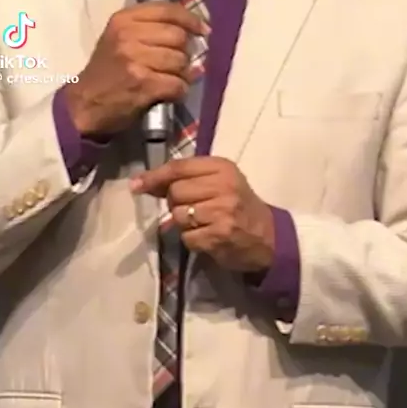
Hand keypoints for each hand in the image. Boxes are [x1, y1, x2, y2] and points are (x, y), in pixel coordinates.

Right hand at [64, 2, 207, 135]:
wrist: (84, 104)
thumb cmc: (106, 71)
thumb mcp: (118, 38)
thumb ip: (148, 27)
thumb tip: (190, 29)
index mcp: (123, 19)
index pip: (167, 10)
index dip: (190, 20)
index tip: (202, 30)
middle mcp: (128, 35)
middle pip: (178, 36)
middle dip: (185, 52)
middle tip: (179, 63)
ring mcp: (135, 59)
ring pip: (180, 61)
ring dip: (183, 74)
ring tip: (171, 79)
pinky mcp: (143, 83)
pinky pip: (177, 84)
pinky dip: (179, 91)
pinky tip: (170, 93)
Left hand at [131, 156, 274, 271]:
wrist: (269, 236)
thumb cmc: (239, 205)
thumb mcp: (219, 182)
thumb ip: (185, 179)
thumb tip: (141, 183)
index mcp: (222, 167)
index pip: (179, 167)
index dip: (155, 176)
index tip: (137, 184)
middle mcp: (223, 186)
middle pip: (175, 191)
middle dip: (176, 203)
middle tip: (193, 208)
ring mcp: (221, 211)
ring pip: (178, 215)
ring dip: (184, 223)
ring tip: (203, 223)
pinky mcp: (219, 235)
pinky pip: (187, 237)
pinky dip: (192, 240)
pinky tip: (208, 236)